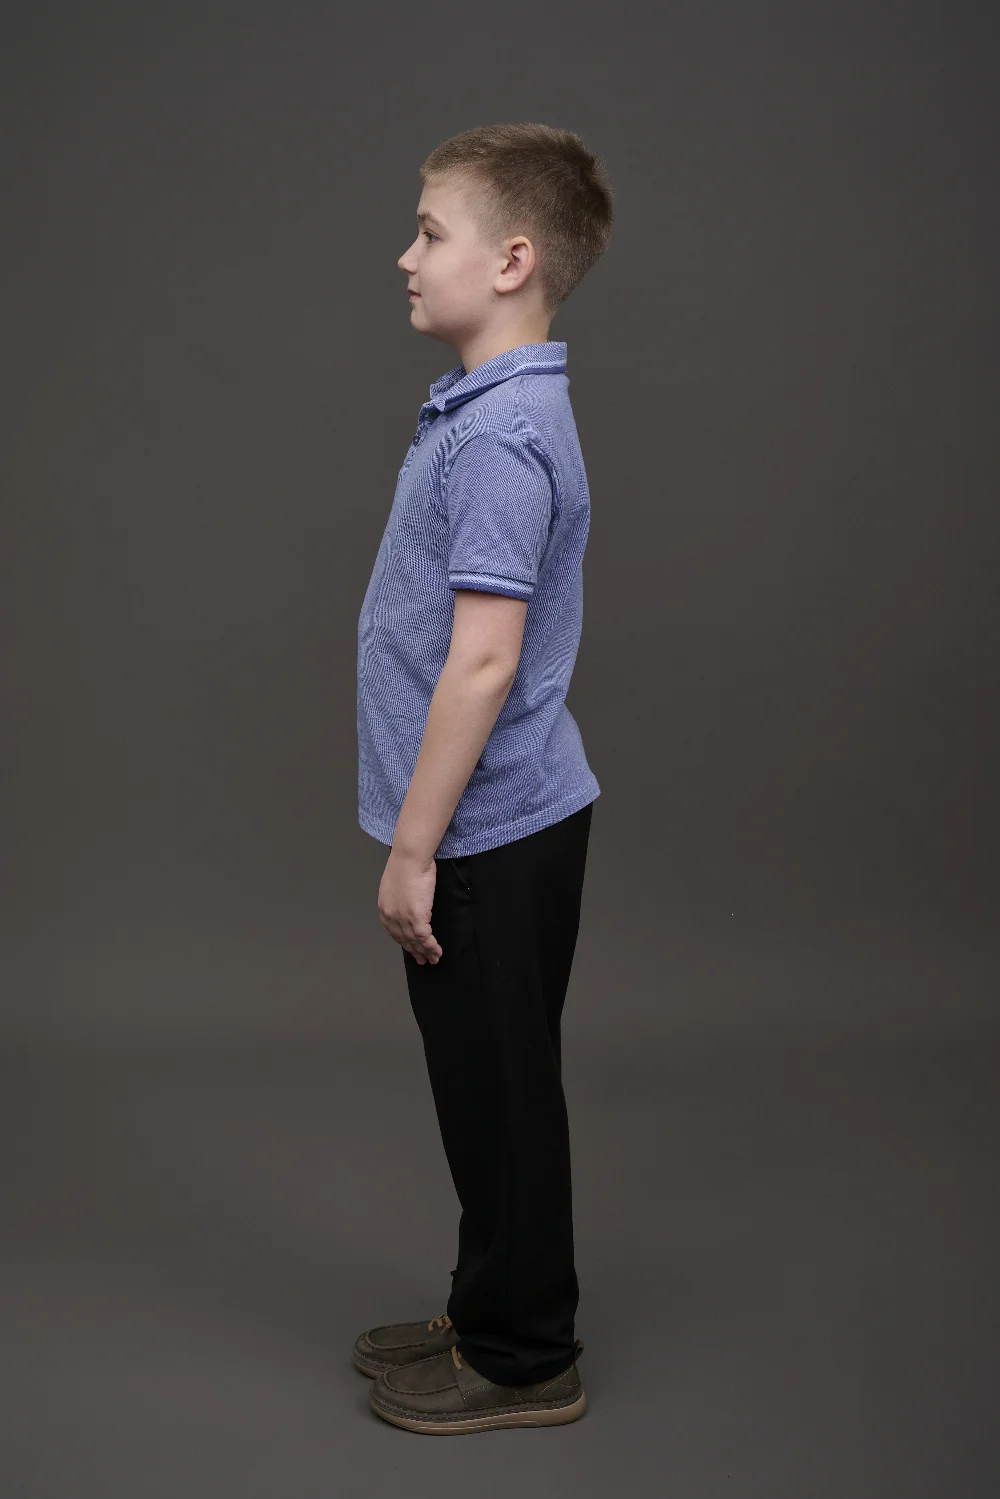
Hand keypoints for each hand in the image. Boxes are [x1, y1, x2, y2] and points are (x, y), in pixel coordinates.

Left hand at [377, 848, 442, 963]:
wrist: (410, 858)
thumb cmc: (406, 863)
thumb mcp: (396, 882)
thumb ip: (400, 896)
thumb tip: (408, 900)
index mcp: (384, 907)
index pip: (393, 931)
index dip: (404, 941)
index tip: (410, 947)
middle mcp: (391, 916)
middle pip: (403, 940)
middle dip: (414, 951)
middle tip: (422, 960)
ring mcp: (402, 918)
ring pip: (414, 942)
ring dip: (425, 953)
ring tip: (433, 959)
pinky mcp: (416, 918)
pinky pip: (425, 939)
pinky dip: (432, 947)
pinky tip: (437, 952)